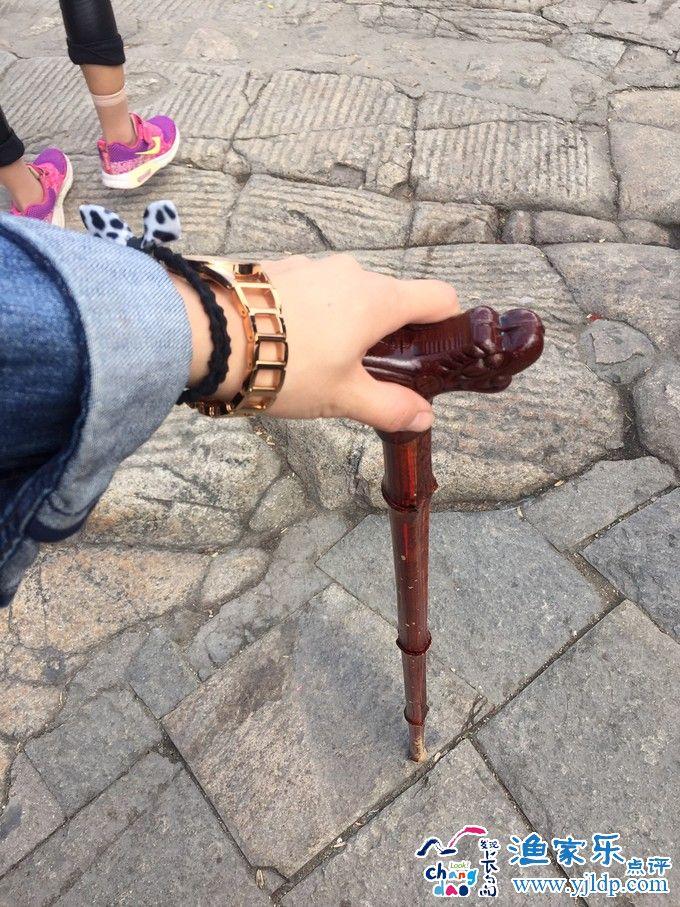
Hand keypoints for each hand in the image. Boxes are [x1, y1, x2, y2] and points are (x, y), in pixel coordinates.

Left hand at [175, 253, 459, 432]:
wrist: (211, 335)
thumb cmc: (286, 367)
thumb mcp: (343, 397)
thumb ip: (389, 406)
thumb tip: (423, 418)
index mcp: (378, 299)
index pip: (438, 297)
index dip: (445, 324)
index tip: (432, 353)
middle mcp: (352, 272)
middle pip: (390, 297)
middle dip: (388, 333)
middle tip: (368, 372)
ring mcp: (313, 265)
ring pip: (348, 293)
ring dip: (346, 321)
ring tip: (319, 361)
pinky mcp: (278, 268)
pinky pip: (312, 289)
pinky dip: (313, 311)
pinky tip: (287, 342)